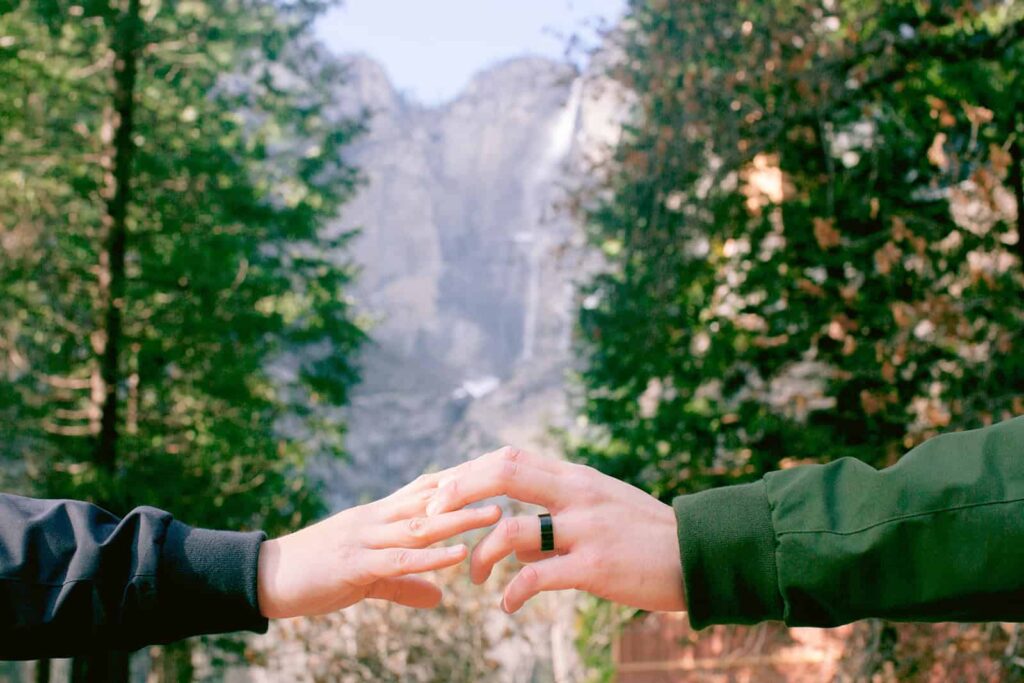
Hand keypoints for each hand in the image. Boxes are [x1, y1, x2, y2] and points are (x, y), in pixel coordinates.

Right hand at [257, 472, 501, 617]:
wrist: (264, 576)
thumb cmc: (314, 573)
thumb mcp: (366, 577)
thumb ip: (404, 584)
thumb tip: (439, 597)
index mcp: (379, 516)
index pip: (428, 489)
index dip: (464, 480)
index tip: (499, 472)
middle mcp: (376, 519)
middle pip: (432, 498)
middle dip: (473, 491)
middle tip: (512, 483)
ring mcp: (365, 538)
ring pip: (420, 525)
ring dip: (460, 519)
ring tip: (496, 514)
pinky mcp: (354, 564)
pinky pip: (398, 560)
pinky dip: (430, 557)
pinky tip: (456, 555)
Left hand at [425, 447, 685, 613]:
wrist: (698, 555)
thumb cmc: (645, 534)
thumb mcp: (600, 509)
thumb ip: (554, 517)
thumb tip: (512, 541)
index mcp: (574, 477)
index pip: (509, 458)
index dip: (469, 472)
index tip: (442, 492)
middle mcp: (576, 494)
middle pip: (502, 474)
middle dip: (458, 492)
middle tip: (433, 517)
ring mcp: (585, 528)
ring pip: (511, 529)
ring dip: (480, 554)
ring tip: (471, 576)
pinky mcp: (594, 566)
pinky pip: (537, 577)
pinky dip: (513, 592)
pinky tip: (508, 606)